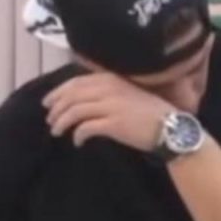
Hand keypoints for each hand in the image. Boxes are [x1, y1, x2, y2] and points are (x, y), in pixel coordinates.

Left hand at [43, 73, 173, 150]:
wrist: (171, 127)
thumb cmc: (152, 112)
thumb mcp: (128, 93)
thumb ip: (108, 92)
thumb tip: (84, 100)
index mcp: (111, 79)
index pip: (76, 82)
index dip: (59, 92)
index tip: (48, 102)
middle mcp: (109, 88)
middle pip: (72, 95)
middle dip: (56, 107)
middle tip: (49, 119)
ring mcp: (111, 105)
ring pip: (75, 111)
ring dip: (62, 122)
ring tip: (56, 132)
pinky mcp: (113, 124)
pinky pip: (86, 128)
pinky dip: (77, 135)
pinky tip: (77, 142)